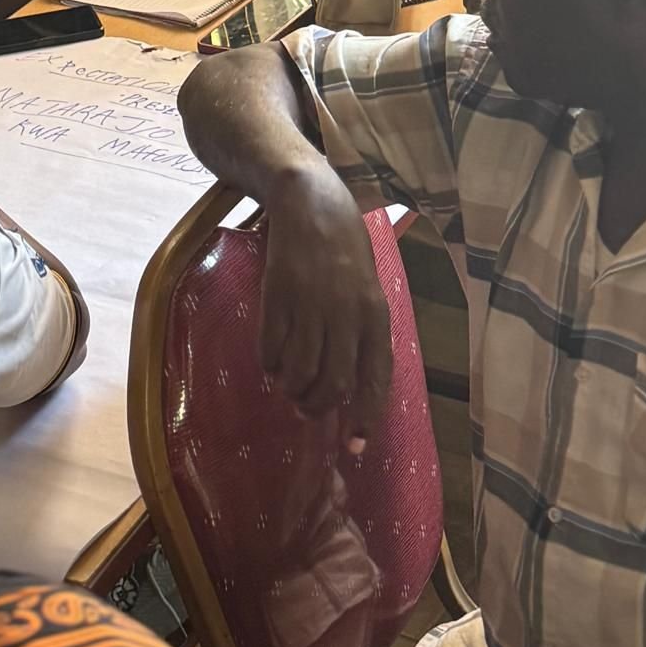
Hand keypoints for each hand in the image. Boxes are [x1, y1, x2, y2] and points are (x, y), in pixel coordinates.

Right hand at [259, 169, 392, 451]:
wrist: (308, 199)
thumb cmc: (343, 243)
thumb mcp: (367, 284)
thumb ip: (361, 329)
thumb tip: (350, 382)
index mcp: (375, 312)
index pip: (374, 378)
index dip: (364, 417)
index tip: (354, 446)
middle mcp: (345, 313)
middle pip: (333, 383)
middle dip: (319, 407)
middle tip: (307, 411)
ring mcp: (309, 304)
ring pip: (301, 370)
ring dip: (293, 389)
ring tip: (289, 388)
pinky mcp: (277, 295)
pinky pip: (272, 346)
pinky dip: (270, 363)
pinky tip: (271, 362)